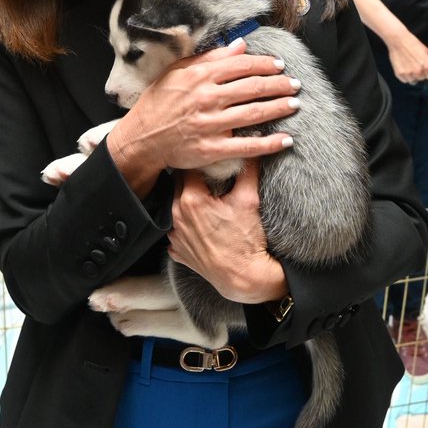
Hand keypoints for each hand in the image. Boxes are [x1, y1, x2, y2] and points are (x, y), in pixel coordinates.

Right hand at [105, 39, 299, 195]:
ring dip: (279, 108)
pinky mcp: (212, 149)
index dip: (265, 64)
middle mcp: (207, 98)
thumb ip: (210, 58)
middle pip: (253, 88)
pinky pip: (246, 146)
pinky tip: (286, 140)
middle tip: (295, 84)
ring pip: (254, 114)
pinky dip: (269, 143)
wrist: (142, 137)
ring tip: (295, 104)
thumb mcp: (178, 72)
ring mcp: (210, 125)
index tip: (279, 65)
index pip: (241, 65)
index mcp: (200, 77)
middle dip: (279, 85)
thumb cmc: (160, 102)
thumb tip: (239, 46)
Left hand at [168, 161, 287, 303]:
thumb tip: (252, 150)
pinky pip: (177, 229)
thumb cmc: (245, 240)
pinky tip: (202, 225)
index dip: (203, 163)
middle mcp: (176, 215)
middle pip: (181, 185)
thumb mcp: (249, 200)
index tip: (212, 162)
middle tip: (211, 179)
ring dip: (189, 201)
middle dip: (194, 179)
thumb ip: (248, 170)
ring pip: (177, 206)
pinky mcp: (176, 250)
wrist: (242, 277)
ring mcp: (174, 235)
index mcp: (191, 199)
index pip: (191, 167)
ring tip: (208, 202)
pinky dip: (187, 224)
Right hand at [386, 30, 427, 83]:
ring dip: (411, 76)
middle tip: (413, 65)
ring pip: (413, 81)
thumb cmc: (413, 44)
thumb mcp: (427, 52)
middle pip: (421, 79)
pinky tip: (403, 67)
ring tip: (408, 67)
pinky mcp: (400, 74)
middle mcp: (419, 71)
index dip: (426, 72)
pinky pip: (404, 80)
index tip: (421, 67)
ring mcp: (409, 74)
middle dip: (419, 74)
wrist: (399, 40)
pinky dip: (404, 76)